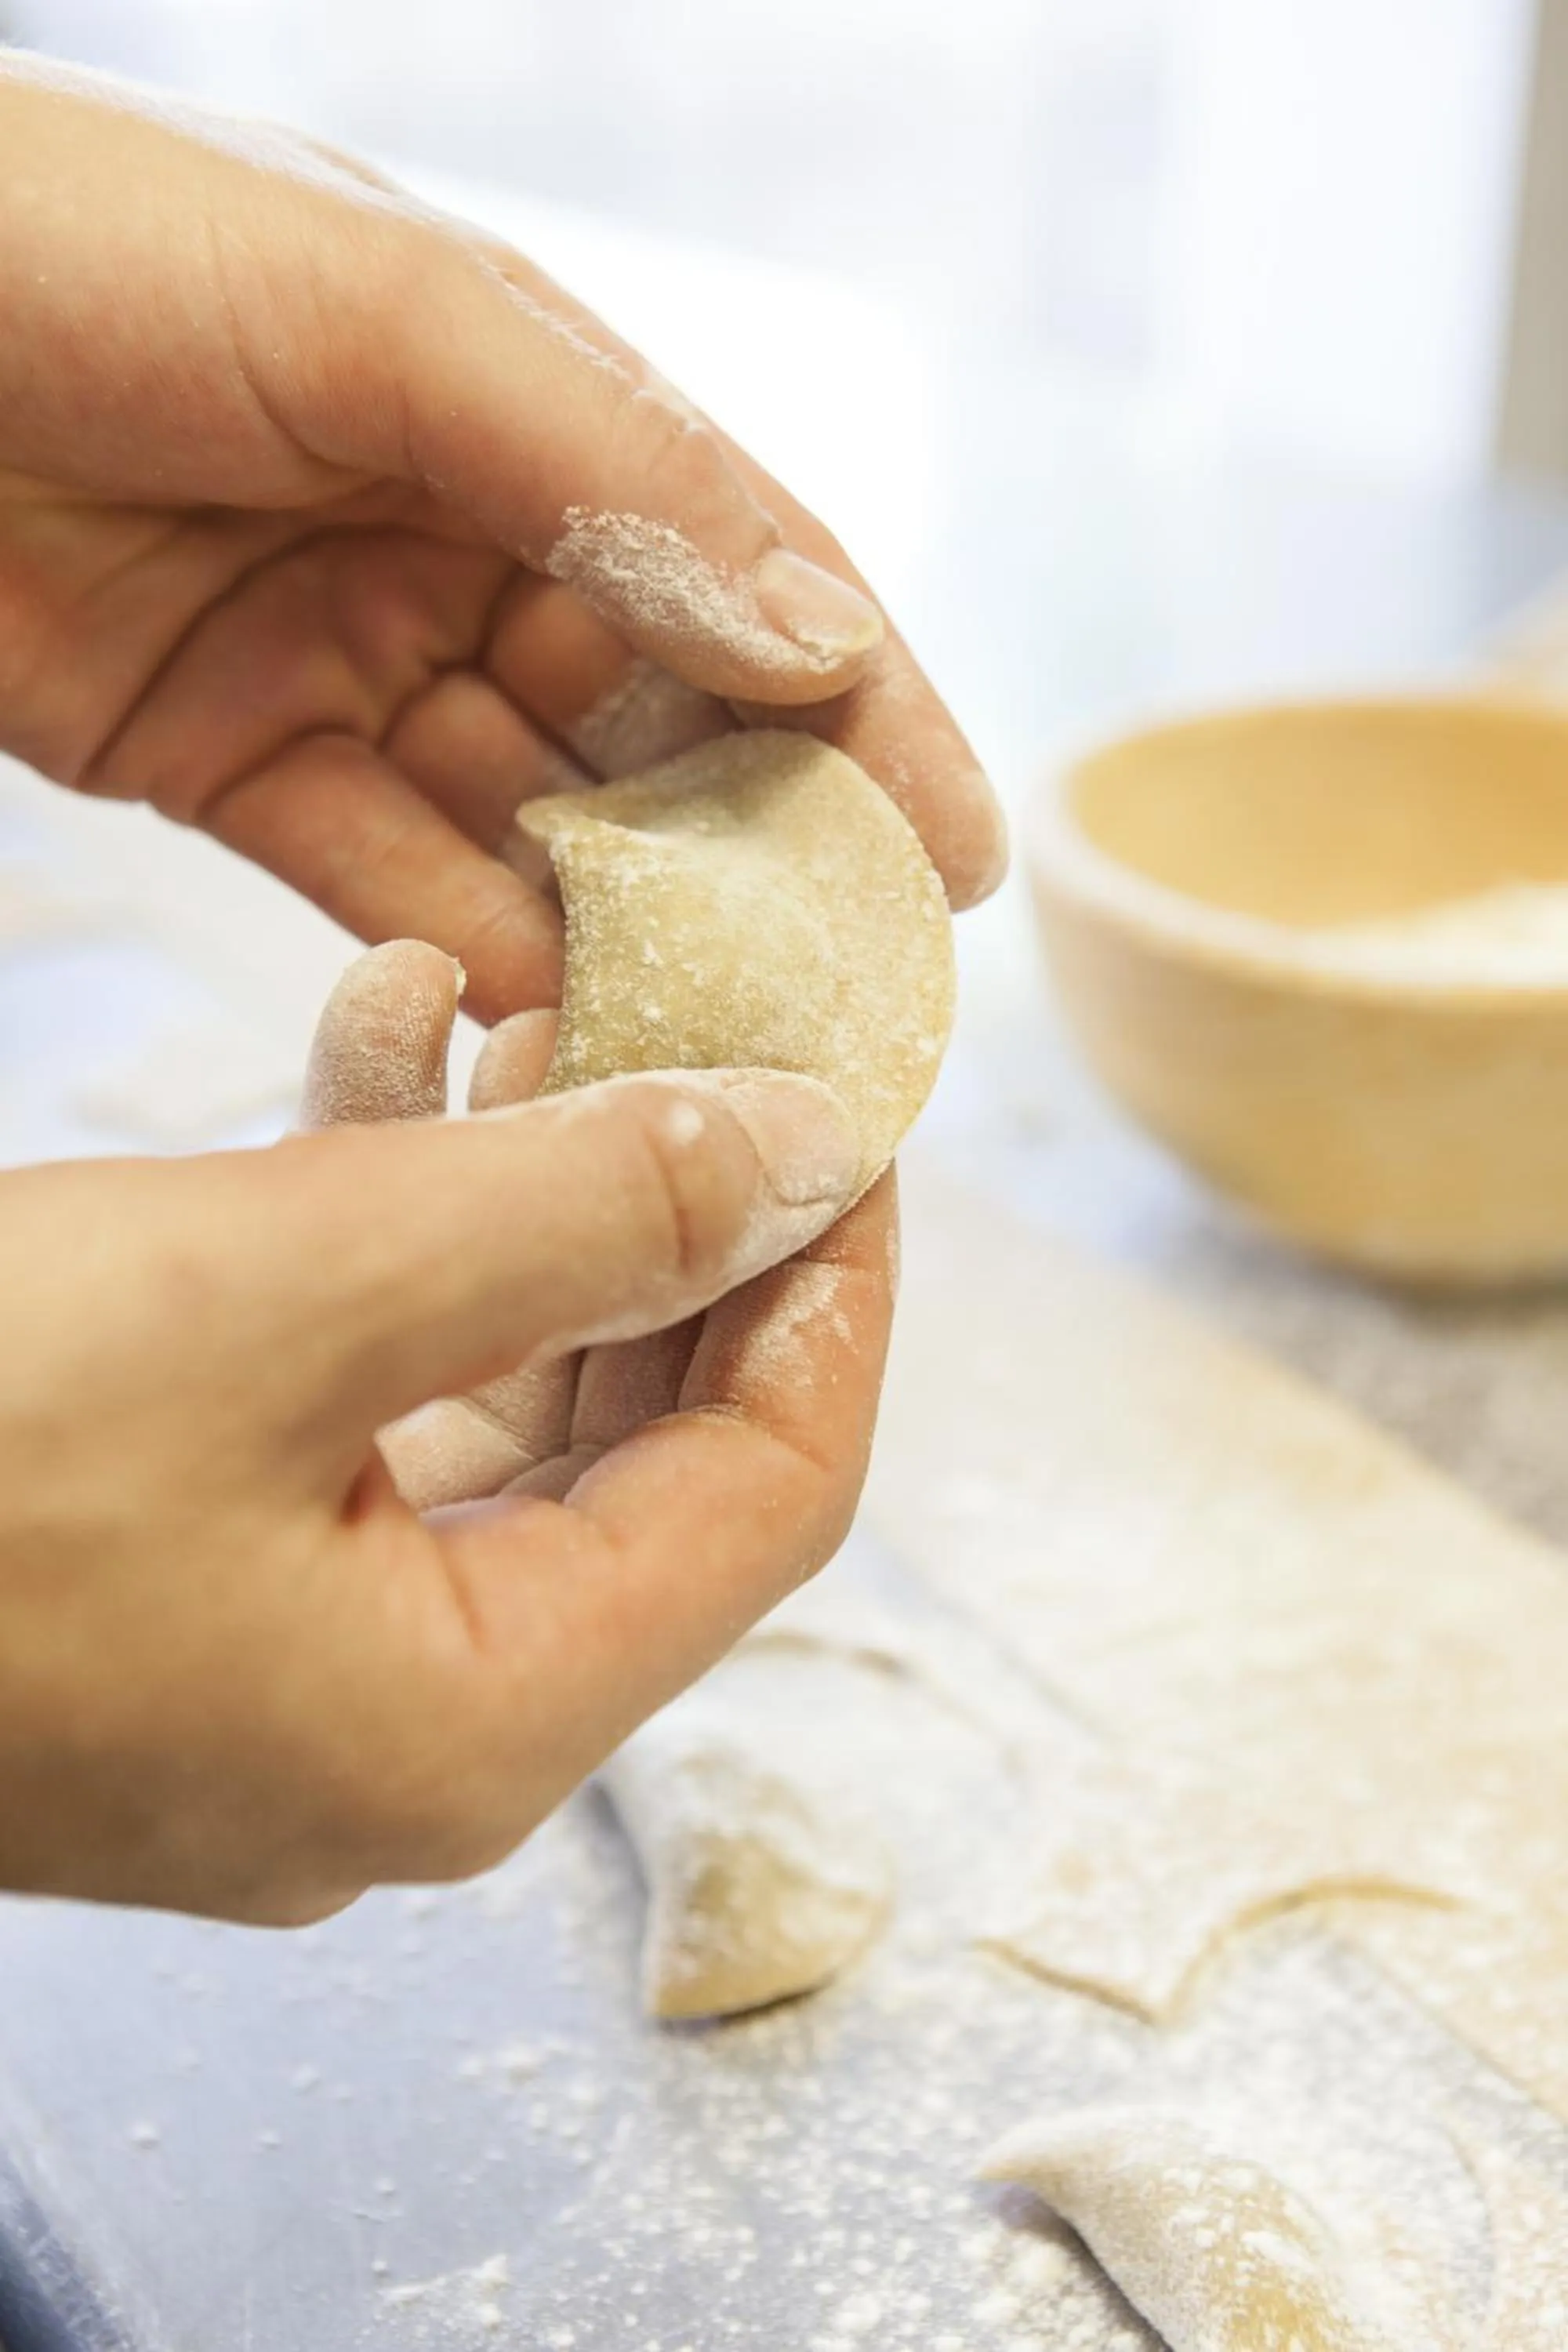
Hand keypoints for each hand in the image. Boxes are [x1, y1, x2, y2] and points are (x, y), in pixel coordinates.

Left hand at [0, 56, 1005, 1023]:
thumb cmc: (78, 243)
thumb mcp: (388, 314)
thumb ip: (614, 473)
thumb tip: (826, 636)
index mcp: (519, 398)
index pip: (743, 573)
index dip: (863, 718)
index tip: (955, 862)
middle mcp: (453, 531)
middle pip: (653, 721)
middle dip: (749, 856)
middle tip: (836, 998)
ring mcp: (344, 650)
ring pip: (528, 820)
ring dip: (616, 929)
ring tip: (706, 1048)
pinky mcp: (226, 755)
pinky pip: (381, 876)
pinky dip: (462, 951)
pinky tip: (542, 1024)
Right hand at [0, 954, 895, 1921]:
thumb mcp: (274, 1298)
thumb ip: (566, 1219)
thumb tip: (804, 1150)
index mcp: (468, 1720)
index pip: (770, 1496)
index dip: (835, 1286)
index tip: (859, 1110)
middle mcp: (401, 1721)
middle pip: (648, 1452)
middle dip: (681, 1223)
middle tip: (711, 1034)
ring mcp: (287, 1661)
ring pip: (497, 1402)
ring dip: (518, 1201)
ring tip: (521, 1003)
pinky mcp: (188, 1580)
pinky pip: (355, 1398)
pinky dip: (379, 1234)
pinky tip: (368, 1054)